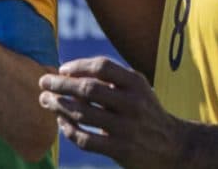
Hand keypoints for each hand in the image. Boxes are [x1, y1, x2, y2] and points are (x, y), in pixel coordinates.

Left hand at [39, 57, 185, 167]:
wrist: (174, 147)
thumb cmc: (145, 111)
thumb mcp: (137, 89)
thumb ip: (109, 79)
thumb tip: (65, 73)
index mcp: (136, 84)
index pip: (102, 66)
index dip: (78, 66)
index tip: (61, 69)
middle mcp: (133, 104)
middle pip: (87, 89)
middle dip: (60, 84)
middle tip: (43, 82)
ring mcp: (126, 128)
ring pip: (82, 114)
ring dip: (58, 106)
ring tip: (45, 100)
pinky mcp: (120, 150)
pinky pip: (85, 139)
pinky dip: (68, 130)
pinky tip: (61, 122)